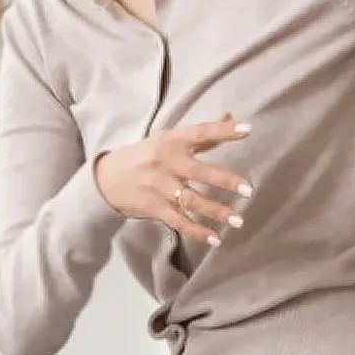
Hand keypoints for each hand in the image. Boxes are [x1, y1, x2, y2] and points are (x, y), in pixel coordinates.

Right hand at [93, 115, 252, 247]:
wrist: (105, 178)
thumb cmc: (145, 156)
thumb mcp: (168, 140)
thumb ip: (202, 135)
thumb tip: (232, 116)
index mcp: (171, 141)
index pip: (200, 132)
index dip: (223, 130)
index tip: (247, 130)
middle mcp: (165, 162)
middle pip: (198, 171)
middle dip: (224, 180)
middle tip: (248, 190)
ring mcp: (158, 186)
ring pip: (191, 200)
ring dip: (215, 211)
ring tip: (238, 221)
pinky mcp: (153, 206)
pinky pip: (178, 221)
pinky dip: (196, 231)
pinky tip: (215, 239)